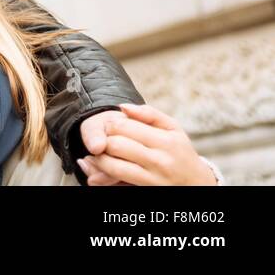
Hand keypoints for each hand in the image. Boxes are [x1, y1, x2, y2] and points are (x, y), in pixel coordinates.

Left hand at [77, 103, 217, 185]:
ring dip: (100, 158)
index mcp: (166, 141)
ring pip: (113, 165)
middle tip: (105, 139)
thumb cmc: (180, 151)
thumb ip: (149, 114)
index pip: (123, 126)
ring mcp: (153, 179)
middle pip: (115, 144)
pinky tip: (107, 167)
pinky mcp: (146, 190)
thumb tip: (122, 107)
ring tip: (102, 153)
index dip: (110, 124)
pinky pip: (118, 180)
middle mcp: (160, 161)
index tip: (111, 126)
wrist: (196, 183)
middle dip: (104, 140)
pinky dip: (106, 173)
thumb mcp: (173, 128)